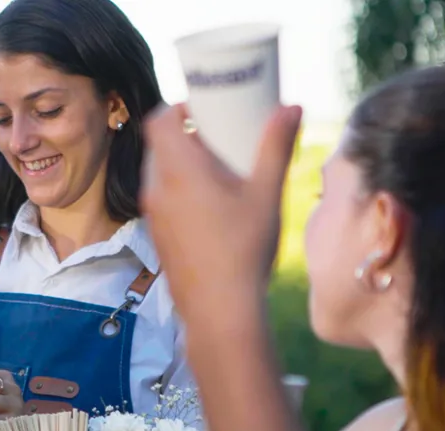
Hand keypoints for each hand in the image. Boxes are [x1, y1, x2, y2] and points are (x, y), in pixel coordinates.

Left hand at [139, 103, 302, 323]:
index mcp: (177, 170)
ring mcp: (152, 214)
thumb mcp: (266, 193)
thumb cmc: (243, 249)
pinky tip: (211, 206)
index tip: (206, 109)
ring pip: (160, 173)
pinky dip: (179, 190)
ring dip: (183, 164)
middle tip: (221, 137)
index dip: (178, 106)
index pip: (159, 119)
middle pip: (161, 145)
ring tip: (220, 172)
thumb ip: (276, 146)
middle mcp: (156, 188)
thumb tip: (291, 106)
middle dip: (187, 135)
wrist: (219, 309)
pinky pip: (161, 198)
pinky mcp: (157, 235)